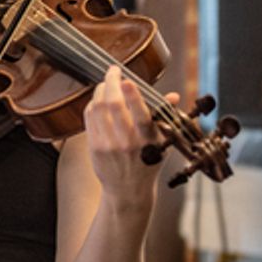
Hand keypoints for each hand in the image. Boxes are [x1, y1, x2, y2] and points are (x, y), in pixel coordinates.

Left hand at [83, 65, 177, 204]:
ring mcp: (108, 146)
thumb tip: (173, 96)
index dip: (133, 97)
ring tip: (107, 83)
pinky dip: (92, 104)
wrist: (128, 190)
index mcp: (149, 142)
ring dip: (100, 90)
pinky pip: (89, 119)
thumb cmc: (148, 162)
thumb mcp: (163, 143)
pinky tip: (98, 99)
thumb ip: (166, 117)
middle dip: (111, 82)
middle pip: (113, 106)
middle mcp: (128, 143)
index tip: (127, 80)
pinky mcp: (94, 147)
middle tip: (113, 70)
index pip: (141, 116)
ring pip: (98, 109)